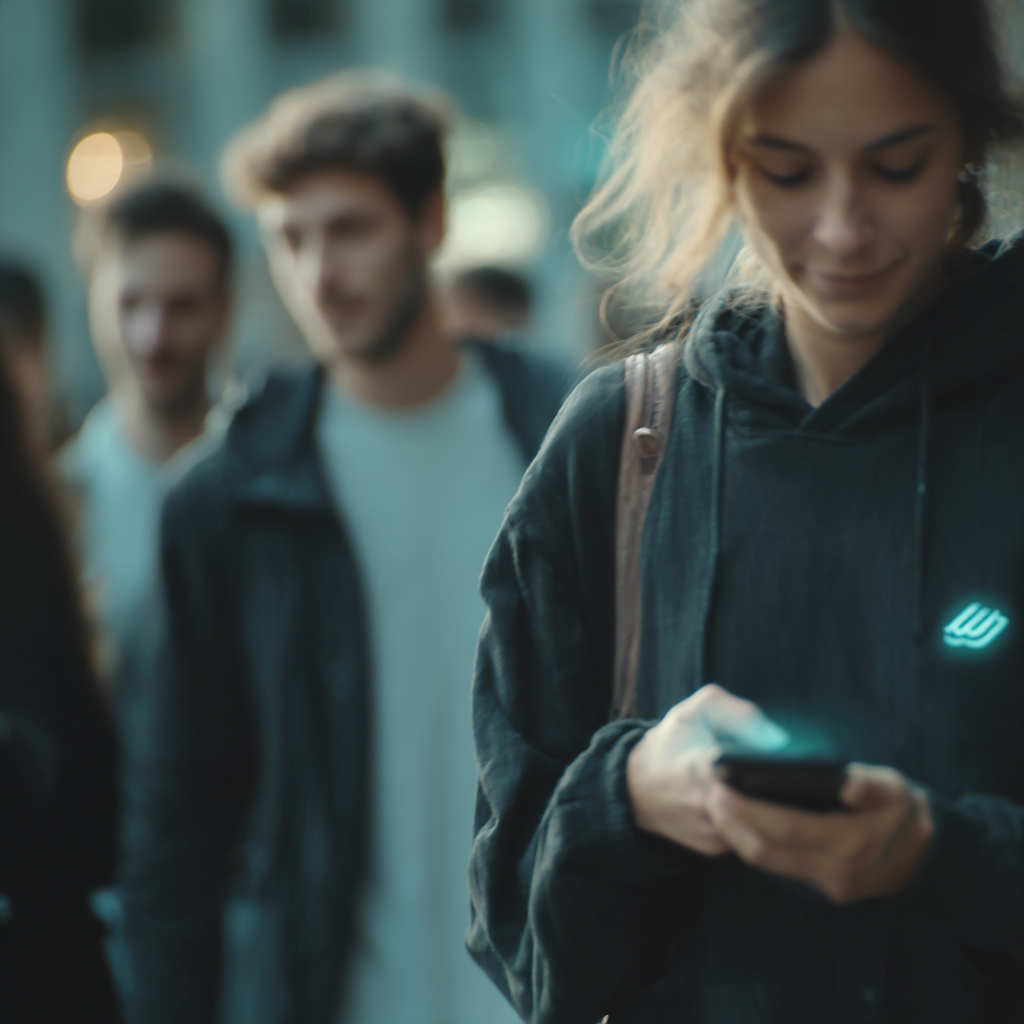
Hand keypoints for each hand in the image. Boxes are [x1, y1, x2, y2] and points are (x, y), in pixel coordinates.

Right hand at [626, 684, 788, 854]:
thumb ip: (738, 712)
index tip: (790, 760)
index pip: (756, 773)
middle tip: (794, 774)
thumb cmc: (669, 743)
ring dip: (773, 805)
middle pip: (767, 804)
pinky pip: (749, 834)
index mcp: (701, 770)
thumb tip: (779, 738)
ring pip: (762, 824)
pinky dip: (757, 818)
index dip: (777, 767)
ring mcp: (713, 835)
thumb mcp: (696, 711)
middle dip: (783, 788)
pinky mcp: (714, 849)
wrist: (635, 786)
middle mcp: (708, 809)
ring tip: (780, 785)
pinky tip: (759, 801)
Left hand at [706, 763, 933, 902]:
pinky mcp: (822, 888)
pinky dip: (755, 845)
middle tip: (708, 794)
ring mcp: (827, 884)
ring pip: (767, 864)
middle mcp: (835, 870)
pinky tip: (739, 823)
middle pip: (767, 850)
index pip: (786, 828)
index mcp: (851, 841)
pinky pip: (779, 868)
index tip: (721, 789)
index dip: (749, 811)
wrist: (926, 854)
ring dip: (737, 836)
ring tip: (715, 806)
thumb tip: (848, 784)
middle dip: (732, 823)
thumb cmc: (902, 810)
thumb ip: (871, 786)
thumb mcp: (896, 790)